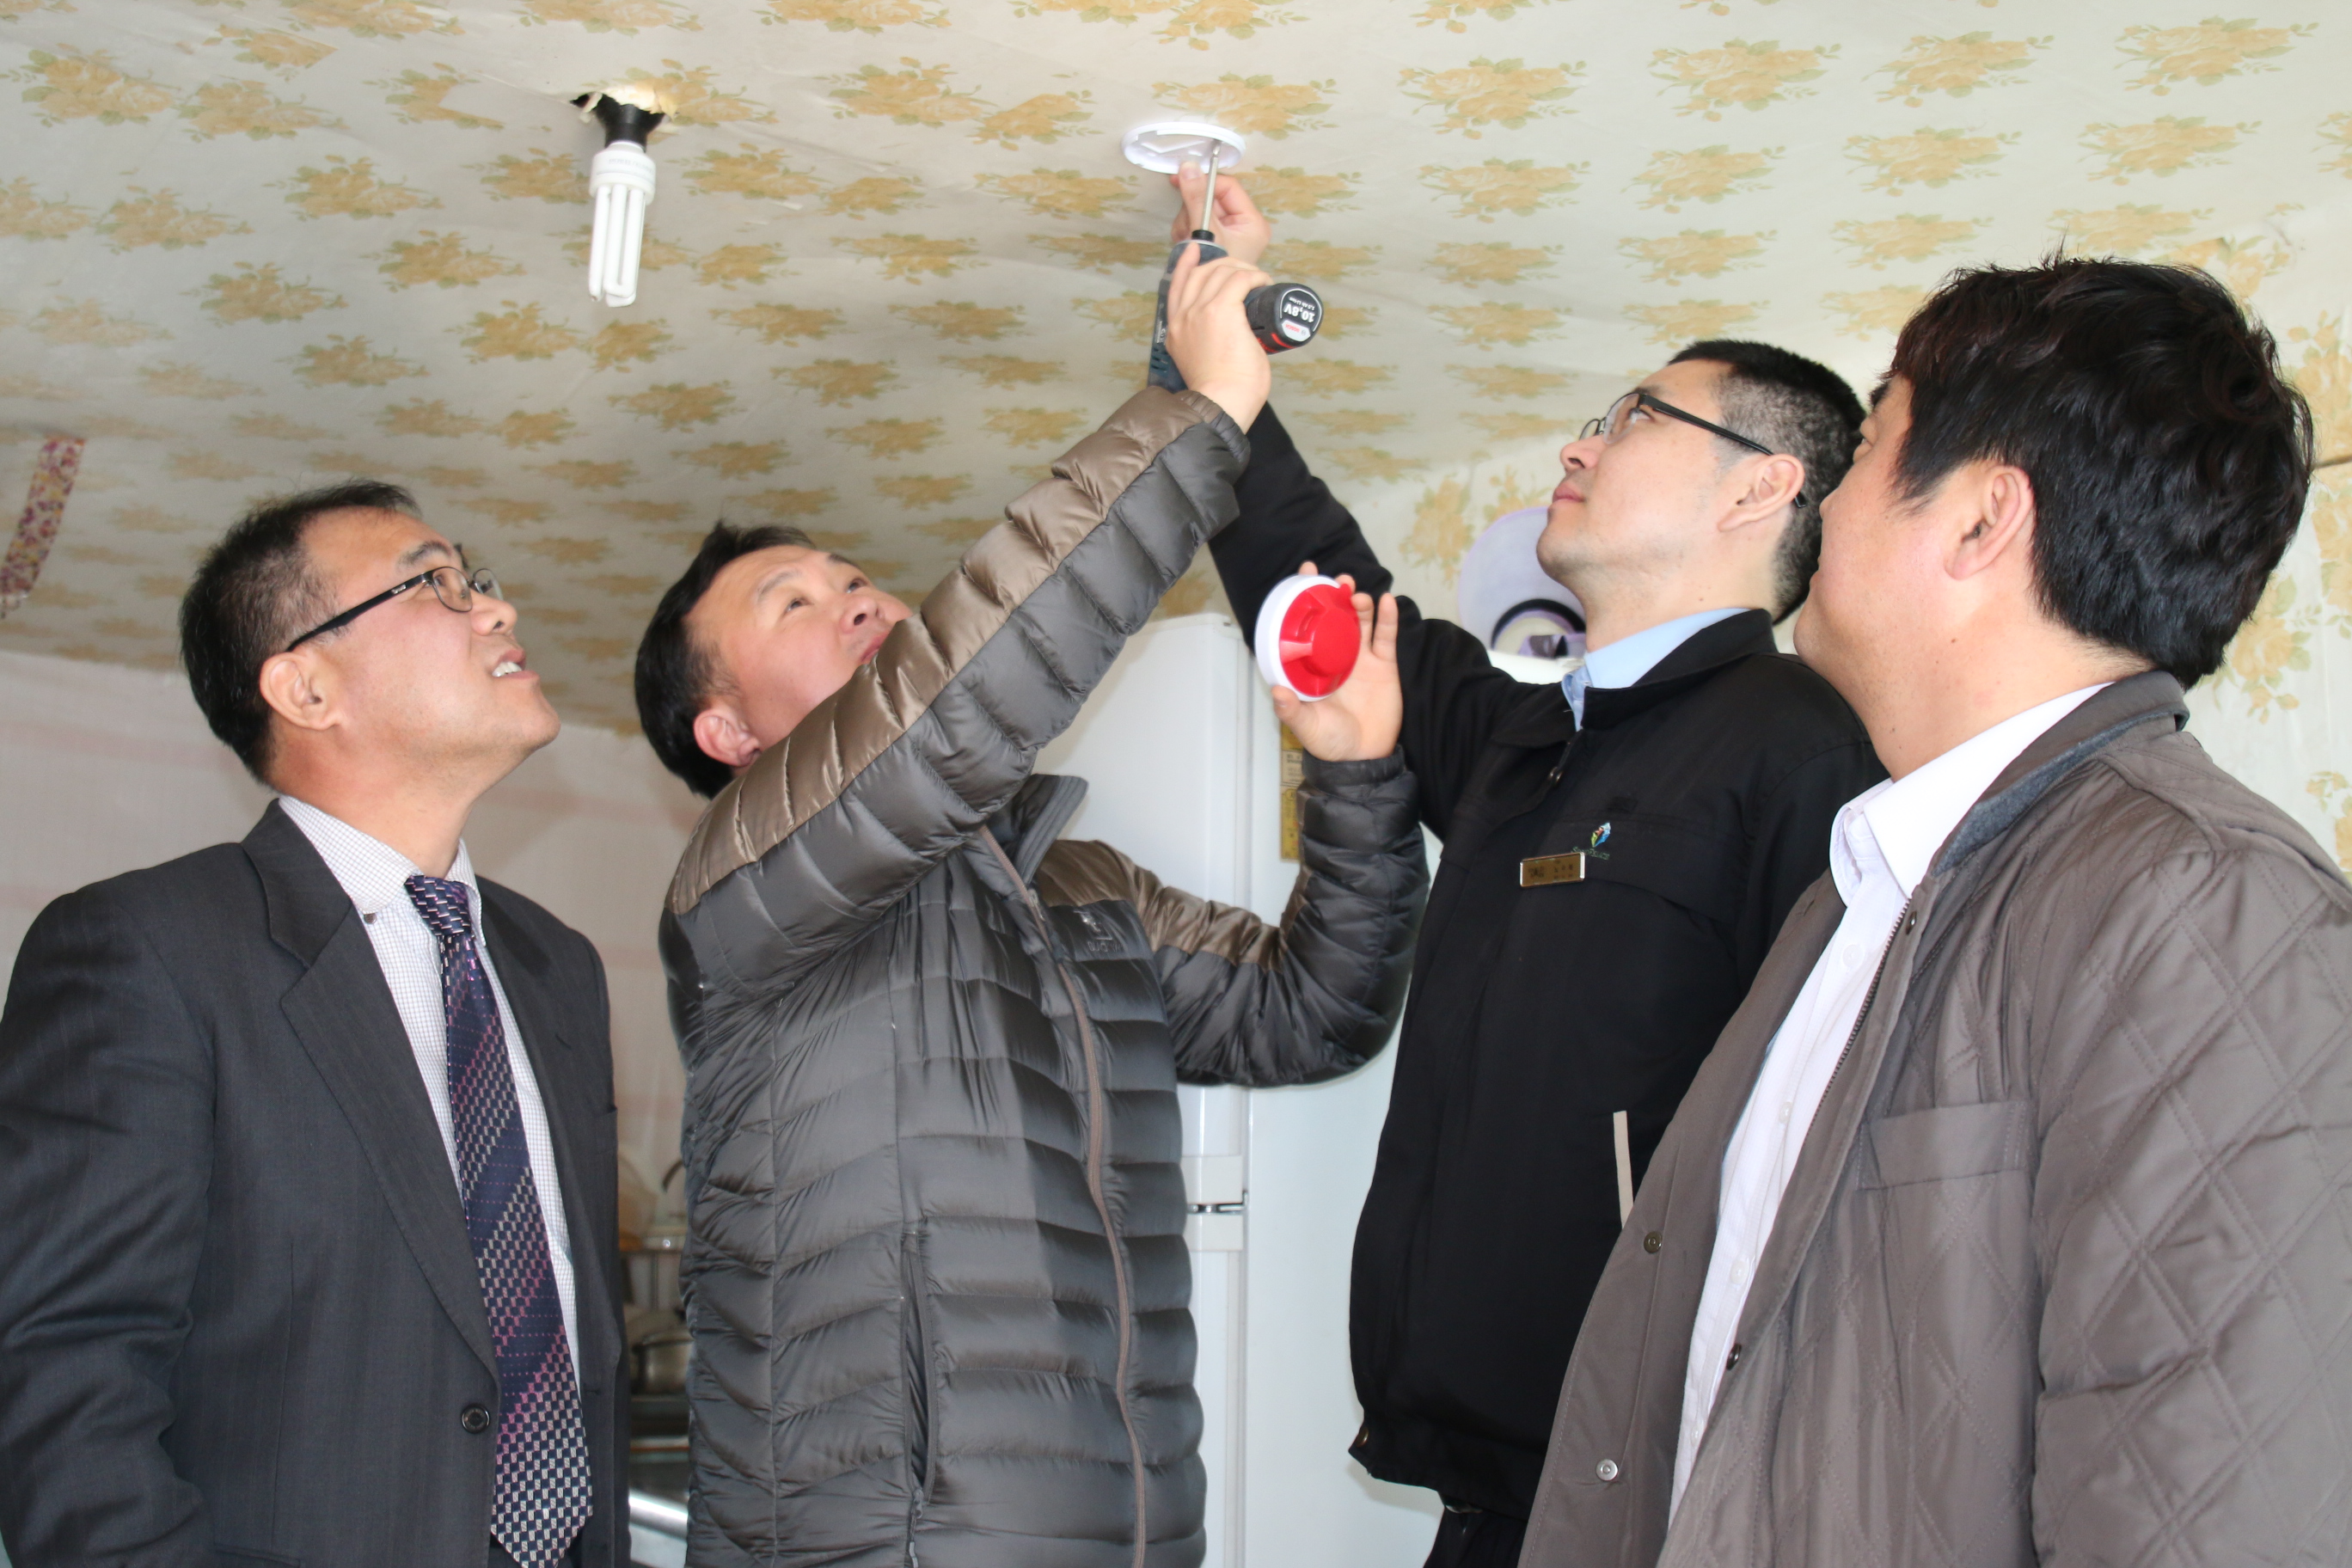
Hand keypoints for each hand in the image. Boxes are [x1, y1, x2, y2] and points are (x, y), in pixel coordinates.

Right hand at [1163, 243, 1270, 429]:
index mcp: (1175, 331)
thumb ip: (1205, 348)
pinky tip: (1264, 282)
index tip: (1194, 251)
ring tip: (1259, 278)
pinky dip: (1255, 276)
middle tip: (1242, 268)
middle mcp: (1184, 317)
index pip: (1177, 286)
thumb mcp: (1200, 364)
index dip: (1186, 264)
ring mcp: (1201, 311)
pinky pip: (1240, 279)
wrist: (1219, 403)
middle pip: (1200, 273)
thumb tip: (1231, 340)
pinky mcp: (1221, 310)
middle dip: (1223, 263)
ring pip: (1220, 272)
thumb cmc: (1219, 394)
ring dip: (1243, 269)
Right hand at [1167, 166, 1271, 265]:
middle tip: (1188, 225)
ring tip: (1187, 239)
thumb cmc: (1216, 273)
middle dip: (1194, 209)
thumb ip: (1197, 199)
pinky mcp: (1214, 240)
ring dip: (1187, 221)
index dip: (1205, 181)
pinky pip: (1196, 223)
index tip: (1183, 178)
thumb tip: (1188, 168)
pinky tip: (1186, 243)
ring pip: (1200, 209)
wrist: (1210, 309)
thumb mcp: (1208, 232)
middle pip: (1212, 197)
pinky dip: (1186, 231)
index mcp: (1251, 221)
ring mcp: (1227, 233)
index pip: (1227, 186)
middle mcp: (1242, 225)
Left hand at [1274, 563, 1402, 762]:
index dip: (1304, 601)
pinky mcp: (1384, 665)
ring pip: (1360, 621)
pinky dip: (1387, 618)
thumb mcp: (1307, 727)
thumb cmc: (1330, 742)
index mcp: (1313, 666)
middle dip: (1335, 594)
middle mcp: (1335, 657)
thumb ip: (1292, 711)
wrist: (1364, 758)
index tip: (1303, 574)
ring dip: (1359, 603)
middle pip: (1335, 617)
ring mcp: (1361, 659)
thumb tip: (1276, 692)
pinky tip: (1386, 600)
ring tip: (1356, 593)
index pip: (1306, 626)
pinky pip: (1386, 636)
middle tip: (1336, 579)